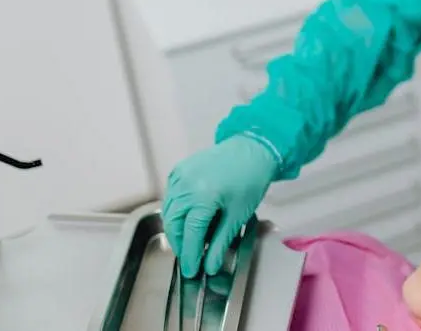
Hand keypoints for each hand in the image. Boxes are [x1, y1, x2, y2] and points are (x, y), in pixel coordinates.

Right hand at [162, 135, 278, 277]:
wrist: (252, 150)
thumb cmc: (250, 180)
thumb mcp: (238, 215)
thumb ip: (220, 242)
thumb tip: (210, 266)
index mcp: (203, 196)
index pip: (191, 234)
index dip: (190, 255)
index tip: (192, 271)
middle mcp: (186, 185)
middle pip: (174, 224)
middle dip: (180, 245)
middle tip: (190, 258)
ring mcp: (180, 176)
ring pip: (169, 211)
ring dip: (176, 230)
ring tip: (190, 242)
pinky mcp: (179, 171)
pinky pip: (171, 197)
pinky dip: (176, 212)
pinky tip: (188, 220)